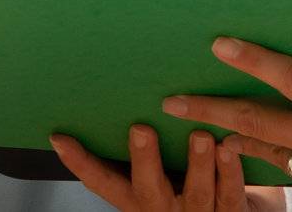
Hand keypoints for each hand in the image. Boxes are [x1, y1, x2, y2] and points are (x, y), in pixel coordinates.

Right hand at [49, 124, 283, 210]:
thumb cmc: (198, 188)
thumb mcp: (167, 173)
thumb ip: (151, 148)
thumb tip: (134, 92)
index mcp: (142, 199)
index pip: (105, 183)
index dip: (82, 163)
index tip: (60, 137)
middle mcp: (164, 209)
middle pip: (149, 188)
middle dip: (144, 160)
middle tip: (140, 129)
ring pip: (197, 191)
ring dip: (197, 164)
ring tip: (200, 135)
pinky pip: (231, 194)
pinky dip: (230, 172)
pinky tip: (229, 148)